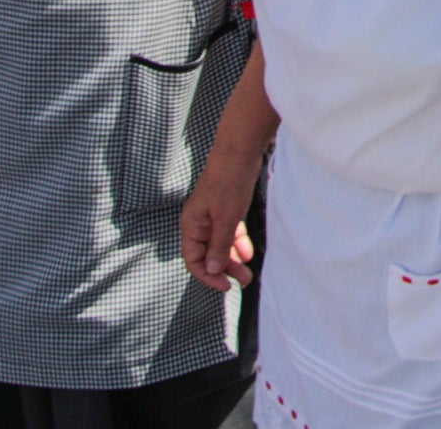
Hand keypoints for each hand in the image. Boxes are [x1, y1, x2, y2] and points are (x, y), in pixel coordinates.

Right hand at [179, 148, 260, 290]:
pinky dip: (238, 243)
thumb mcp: (225, 218)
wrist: (239, 153)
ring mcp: (213, 217)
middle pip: (208, 255)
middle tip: (244, 280)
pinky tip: (247, 252)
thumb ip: (218, 245)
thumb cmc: (228, 183)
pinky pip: (229, 233)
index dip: (207, 275)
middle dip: (224, 269)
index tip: (225, 286)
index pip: (193, 260)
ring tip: (248, 272)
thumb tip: (212, 269)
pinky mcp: (226, 210)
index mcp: (191, 226)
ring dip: (233, 259)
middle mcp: (199, 224)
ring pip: (220, 245)